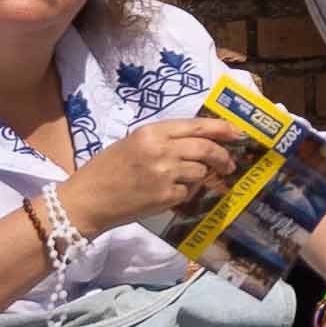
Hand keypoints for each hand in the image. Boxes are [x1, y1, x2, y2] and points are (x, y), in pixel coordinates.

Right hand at [56, 117, 255, 237]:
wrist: (87, 200)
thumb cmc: (106, 170)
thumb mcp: (132, 143)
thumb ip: (163, 140)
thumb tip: (198, 141)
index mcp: (151, 132)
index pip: (197, 126)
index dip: (222, 128)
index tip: (238, 133)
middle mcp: (161, 150)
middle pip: (206, 148)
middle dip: (222, 156)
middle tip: (229, 163)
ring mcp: (165, 174)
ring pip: (200, 172)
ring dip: (198, 176)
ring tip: (178, 180)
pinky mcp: (166, 196)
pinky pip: (188, 192)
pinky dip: (183, 193)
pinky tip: (165, 194)